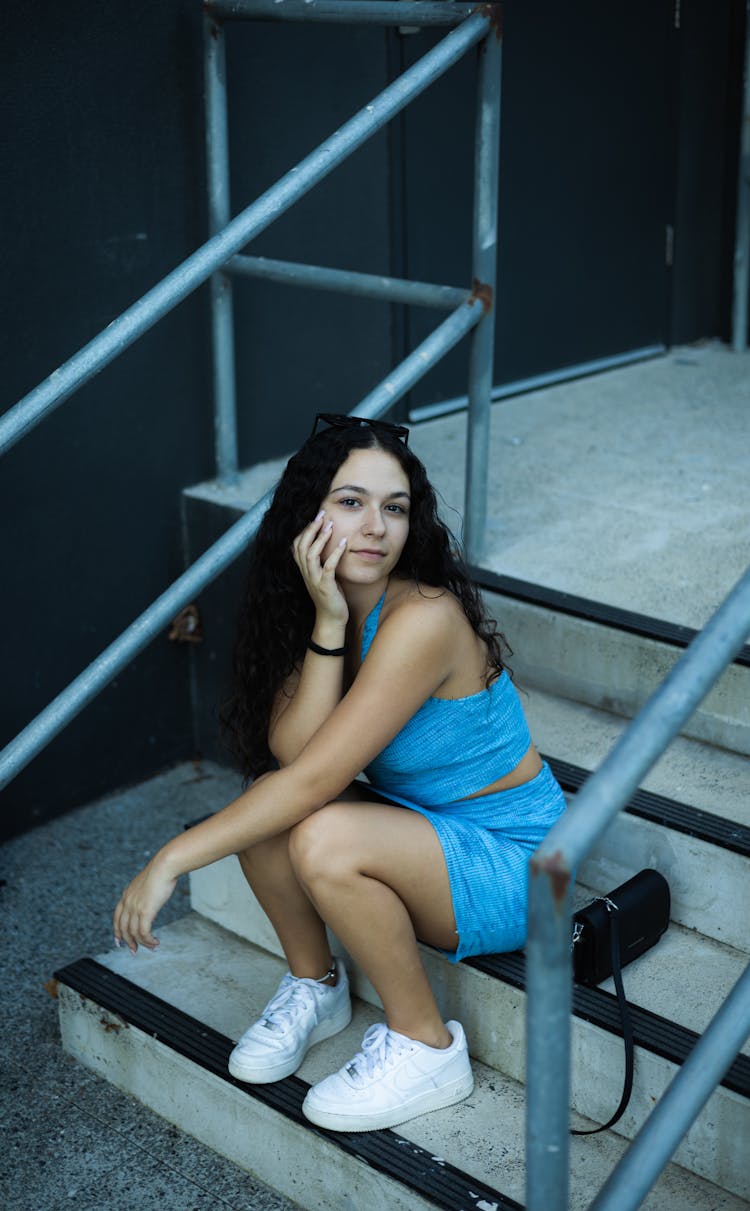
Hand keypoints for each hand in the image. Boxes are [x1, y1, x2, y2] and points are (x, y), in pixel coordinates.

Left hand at [113, 852, 176, 952]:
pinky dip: (149, 941)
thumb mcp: (147, 883)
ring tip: (152, 947)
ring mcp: (135, 908)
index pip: (117, 917)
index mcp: (126, 895)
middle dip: (128, 942)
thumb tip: (150, 898)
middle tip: (134, 951)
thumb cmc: (161, 871)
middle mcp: (127, 902)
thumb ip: (144, 893)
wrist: (164, 866)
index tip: (119, 941)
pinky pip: (144, 933)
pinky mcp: (145, 912)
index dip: (117, 931)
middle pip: (123, 928)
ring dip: (143, 943)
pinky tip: (156, 942)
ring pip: (134, 933)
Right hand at [292, 511, 348, 626]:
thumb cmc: (330, 595)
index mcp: (304, 569)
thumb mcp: (322, 575)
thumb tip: (327, 543)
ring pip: (311, 555)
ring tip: (330, 525)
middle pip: (302, 546)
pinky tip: (343, 544)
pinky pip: (328, 568)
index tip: (315, 516)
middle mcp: (306, 573)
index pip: (296, 545)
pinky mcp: (325, 587)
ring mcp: (314, 580)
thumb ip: (321, 561)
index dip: (303, 530)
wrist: (331, 619)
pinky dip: (335, 554)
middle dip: (311, 528)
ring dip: (320, 538)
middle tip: (322, 514)